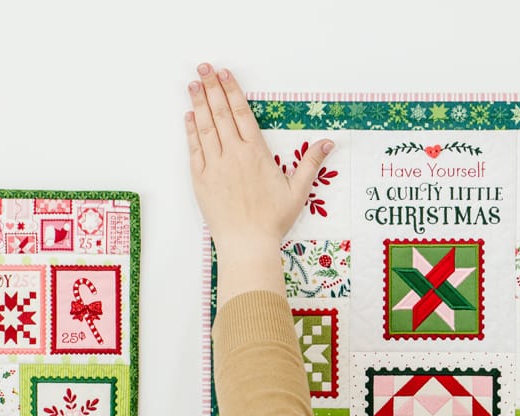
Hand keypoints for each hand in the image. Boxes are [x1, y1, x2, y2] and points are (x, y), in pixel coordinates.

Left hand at [186, 63, 333, 302]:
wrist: (247, 244)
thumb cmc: (273, 221)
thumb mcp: (298, 192)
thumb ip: (311, 163)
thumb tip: (329, 142)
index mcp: (256, 153)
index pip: (241, 113)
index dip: (232, 90)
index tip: (224, 73)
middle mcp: (233, 154)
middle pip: (220, 113)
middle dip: (211, 87)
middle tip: (203, 67)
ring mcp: (214, 166)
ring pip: (205, 127)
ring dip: (198, 103)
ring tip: (193, 84)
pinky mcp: (201, 180)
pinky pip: (194, 149)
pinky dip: (191, 130)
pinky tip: (190, 116)